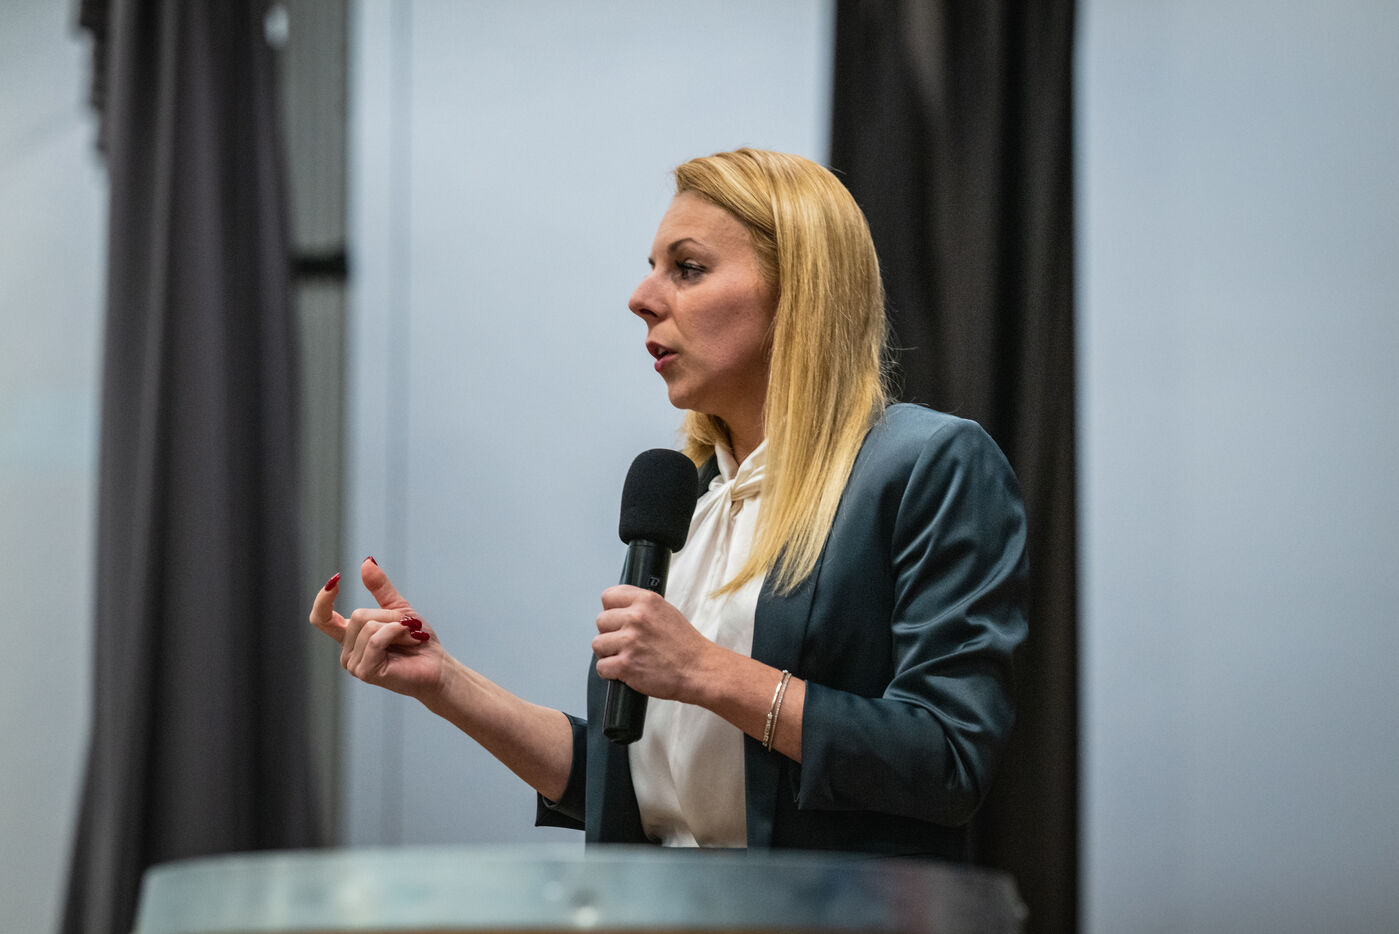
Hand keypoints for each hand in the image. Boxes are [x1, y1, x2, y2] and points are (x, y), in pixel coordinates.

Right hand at [308, 557, 446, 700]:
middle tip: (408, 627)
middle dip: (389, 615)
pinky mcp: (365, 672)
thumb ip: (379, 587)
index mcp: (351, 636)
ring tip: (410, 638)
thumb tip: (366, 562)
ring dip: (396, 626)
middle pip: (357, 615)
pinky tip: (410, 641)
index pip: (322, 618)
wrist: (438, 665)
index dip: (323, 599)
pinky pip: (375, 639)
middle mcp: (348, 651)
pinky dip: (395, 633)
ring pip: (367, 626)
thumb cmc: (418, 640)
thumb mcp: (398, 607)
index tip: (336, 580)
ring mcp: (354, 664)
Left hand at [592, 585, 713, 702]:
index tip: (618, 621)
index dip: (612, 611)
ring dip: (609, 653)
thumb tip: (617, 609)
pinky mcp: (626, 665)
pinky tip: (626, 670)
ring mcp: (630, 641)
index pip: (608, 596)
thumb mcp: (666, 611)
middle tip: (627, 643)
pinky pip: (601, 667)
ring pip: (598, 644)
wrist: (699, 670)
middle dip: (611, 633)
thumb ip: (641, 606)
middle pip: (601, 621)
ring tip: (628, 657)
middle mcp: (636, 617)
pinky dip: (611, 672)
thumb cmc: (685, 645)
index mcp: (646, 601)